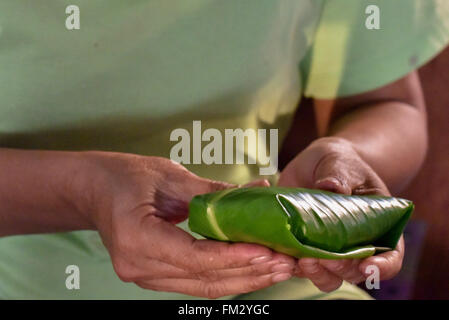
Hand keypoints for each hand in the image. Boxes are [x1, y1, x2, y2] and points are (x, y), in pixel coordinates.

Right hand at [82, 152, 294, 297]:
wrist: (95, 190)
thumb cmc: (125, 176)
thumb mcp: (169, 176)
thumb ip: (213, 191)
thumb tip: (258, 193)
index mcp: (136, 238)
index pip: (194, 257)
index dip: (233, 257)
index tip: (268, 252)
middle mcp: (138, 266)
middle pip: (203, 279)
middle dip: (249, 272)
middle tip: (286, 263)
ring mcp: (144, 276)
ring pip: (203, 287)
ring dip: (244, 279)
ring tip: (278, 269)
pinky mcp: (154, 276)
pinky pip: (196, 282)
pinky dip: (226, 277)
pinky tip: (253, 270)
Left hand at [278, 137, 403, 291]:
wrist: (313, 165)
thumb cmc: (337, 162)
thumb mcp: (340, 163)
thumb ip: (339, 175)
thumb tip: (331, 186)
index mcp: (379, 226)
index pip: (390, 255)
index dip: (383, 266)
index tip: (368, 265)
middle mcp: (356, 244)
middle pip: (355, 271)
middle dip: (341, 268)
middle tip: (323, 258)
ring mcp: (329, 250)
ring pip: (328, 276)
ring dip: (317, 273)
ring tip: (303, 260)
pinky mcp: (304, 248)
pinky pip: (299, 267)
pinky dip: (291, 266)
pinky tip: (282, 255)